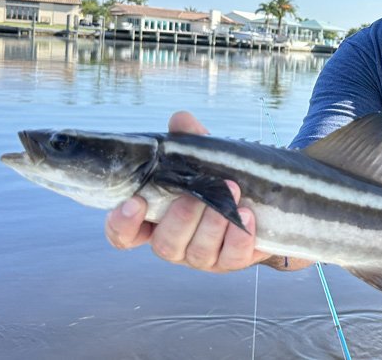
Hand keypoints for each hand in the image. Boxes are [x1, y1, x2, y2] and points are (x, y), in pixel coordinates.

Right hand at [104, 110, 270, 271]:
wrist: (259, 201)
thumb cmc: (217, 180)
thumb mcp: (201, 159)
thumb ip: (188, 142)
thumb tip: (181, 120)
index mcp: (155, 221)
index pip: (124, 234)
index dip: (122, 224)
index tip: (134, 203)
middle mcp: (174, 243)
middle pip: (164, 245)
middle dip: (180, 219)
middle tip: (196, 196)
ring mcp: (202, 257)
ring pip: (198, 252)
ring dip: (213, 223)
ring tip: (231, 193)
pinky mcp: (231, 261)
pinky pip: (231, 257)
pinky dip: (238, 237)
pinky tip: (246, 215)